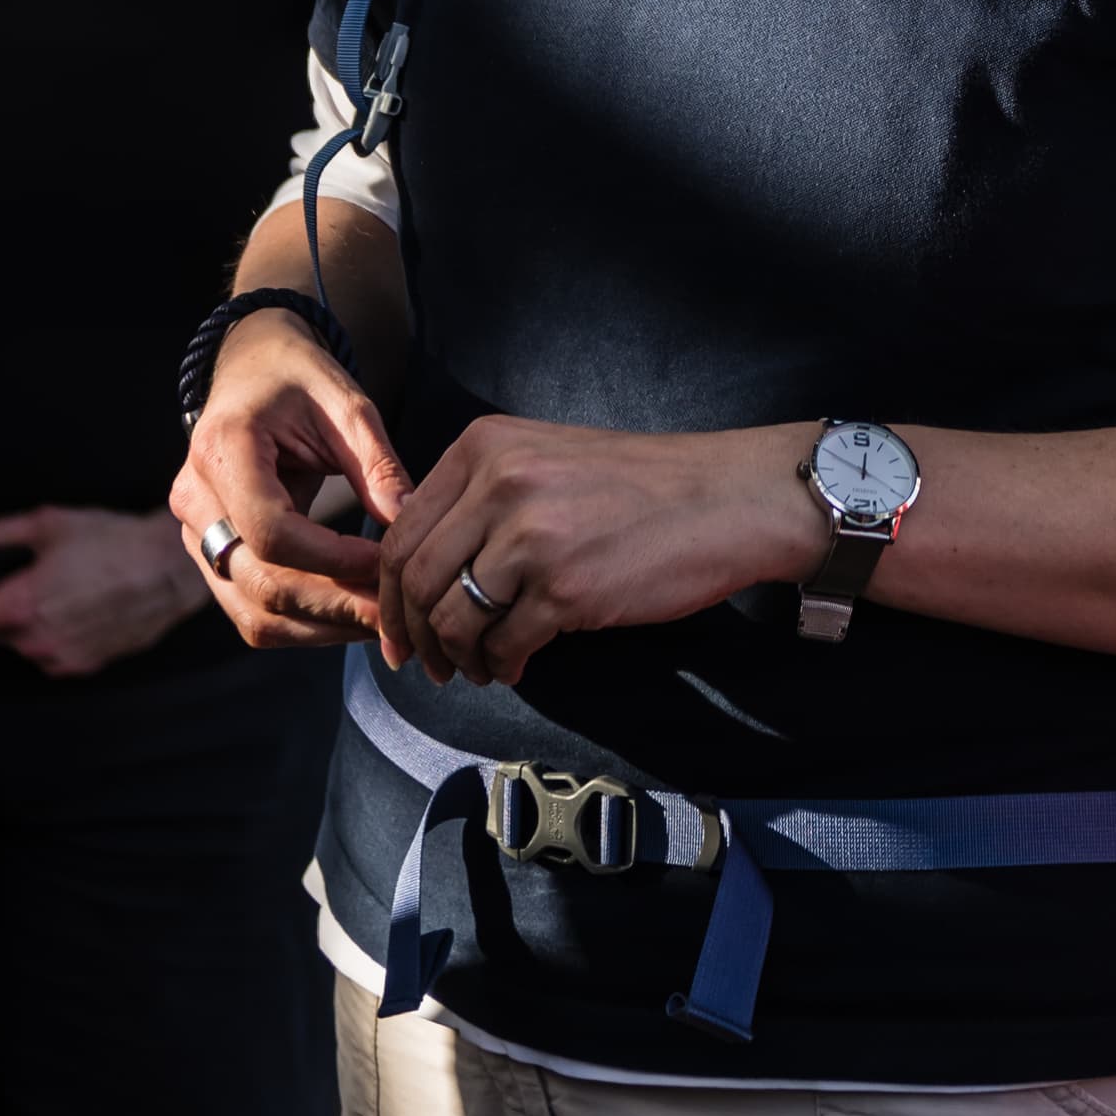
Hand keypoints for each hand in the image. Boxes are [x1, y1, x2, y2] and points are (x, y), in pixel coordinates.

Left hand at [0, 504, 206, 675]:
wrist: (167, 567)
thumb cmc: (109, 540)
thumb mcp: (47, 524)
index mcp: (18, 605)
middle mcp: (35, 640)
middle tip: (26, 580)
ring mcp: (61, 657)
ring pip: (23, 647)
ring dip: (26, 625)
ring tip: (58, 594)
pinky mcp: (86, 665)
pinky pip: (52, 657)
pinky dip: (53, 639)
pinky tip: (77, 612)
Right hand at [174, 325, 410, 648]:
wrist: (252, 370)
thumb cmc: (299, 381)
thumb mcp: (347, 405)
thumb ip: (378, 464)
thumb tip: (410, 522)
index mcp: (223, 448)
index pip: (271, 530)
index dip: (332, 559)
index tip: (386, 562)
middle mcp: (195, 498)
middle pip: (260, 582)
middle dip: (335, 605)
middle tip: (397, 613)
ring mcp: (194, 533)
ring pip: (252, 611)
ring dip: (321, 627)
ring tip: (381, 622)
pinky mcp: (209, 556)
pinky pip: (250, 610)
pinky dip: (302, 625)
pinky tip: (350, 616)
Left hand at [379, 417, 820, 690]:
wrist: (726, 498)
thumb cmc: (644, 485)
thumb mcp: (548, 460)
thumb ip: (484, 496)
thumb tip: (427, 563)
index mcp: (486, 446)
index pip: (401, 528)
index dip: (388, 590)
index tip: (395, 626)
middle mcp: (499, 484)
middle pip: (414, 577)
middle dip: (413, 633)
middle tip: (425, 663)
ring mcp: (530, 536)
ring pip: (453, 617)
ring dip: (457, 656)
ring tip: (476, 668)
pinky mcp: (564, 588)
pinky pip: (503, 643)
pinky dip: (500, 665)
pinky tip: (514, 667)